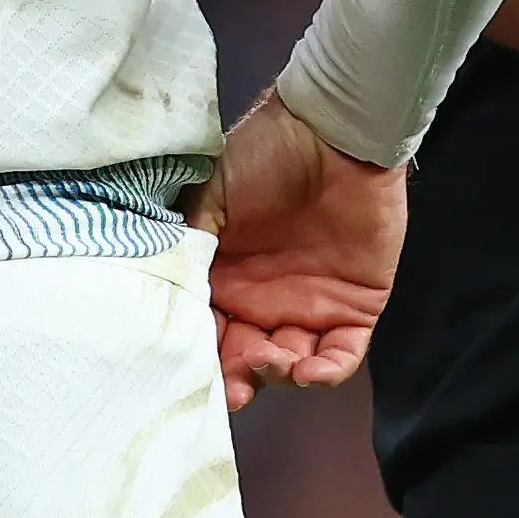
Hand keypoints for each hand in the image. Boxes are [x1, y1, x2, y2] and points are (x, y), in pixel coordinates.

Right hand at [187, 89, 406, 413]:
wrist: (333, 134)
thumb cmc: (265, 155)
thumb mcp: (210, 194)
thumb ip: (189, 242)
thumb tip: (164, 290)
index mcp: (225, 277)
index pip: (209, 332)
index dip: (201, 357)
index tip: (192, 368)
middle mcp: (262, 300)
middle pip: (247, 361)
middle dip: (239, 379)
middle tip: (235, 383)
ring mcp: (308, 307)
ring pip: (290, 366)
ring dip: (278, 375)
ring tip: (271, 359)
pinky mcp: (353, 308)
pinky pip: (341, 357)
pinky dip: (326, 373)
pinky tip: (308, 369)